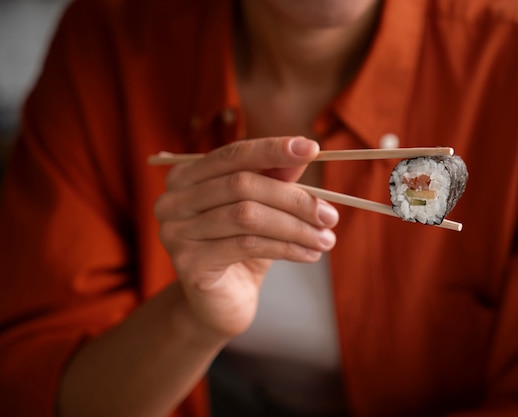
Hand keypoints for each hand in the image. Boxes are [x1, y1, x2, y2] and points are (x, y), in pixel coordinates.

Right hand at [153, 136, 338, 340]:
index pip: (233, 154)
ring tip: (326, 239)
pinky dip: (285, 248)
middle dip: (294, 199)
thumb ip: (276, 178)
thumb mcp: (262, 209)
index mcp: (187, 176)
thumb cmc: (242, 250)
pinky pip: (246, 245)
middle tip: (330, 215)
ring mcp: (175, 232)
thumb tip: (306, 150)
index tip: (313, 149)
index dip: (273, 149)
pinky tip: (309, 254)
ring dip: (295, 227)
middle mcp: (172, 200)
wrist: (220, 304)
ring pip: (247, 216)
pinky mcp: (187, 263)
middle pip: (242, 185)